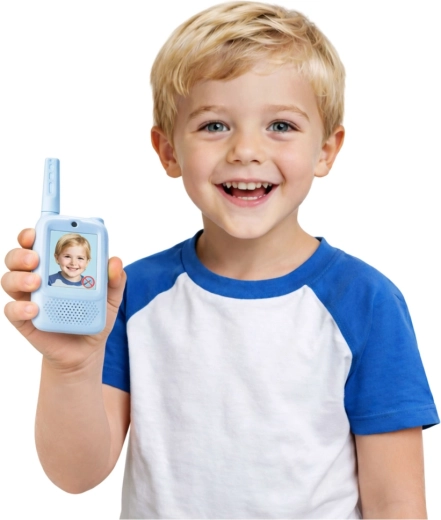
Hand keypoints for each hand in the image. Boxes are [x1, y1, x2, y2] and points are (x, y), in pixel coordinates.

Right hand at [2, 228, 125, 373]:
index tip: (36, 231)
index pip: (37, 242)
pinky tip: (33, 308)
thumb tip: (115, 261)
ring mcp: (28, 297)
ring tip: (36, 282)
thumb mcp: (111, 297)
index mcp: (54, 264)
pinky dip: (20, 307)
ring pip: (9, 279)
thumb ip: (115, 279)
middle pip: (17, 257)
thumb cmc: (94, 315)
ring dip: (19, 277)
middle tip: (36, 257)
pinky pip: (12, 310)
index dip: (32, 233)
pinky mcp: (24, 319)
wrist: (86, 350)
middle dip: (22, 253)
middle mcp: (36, 276)